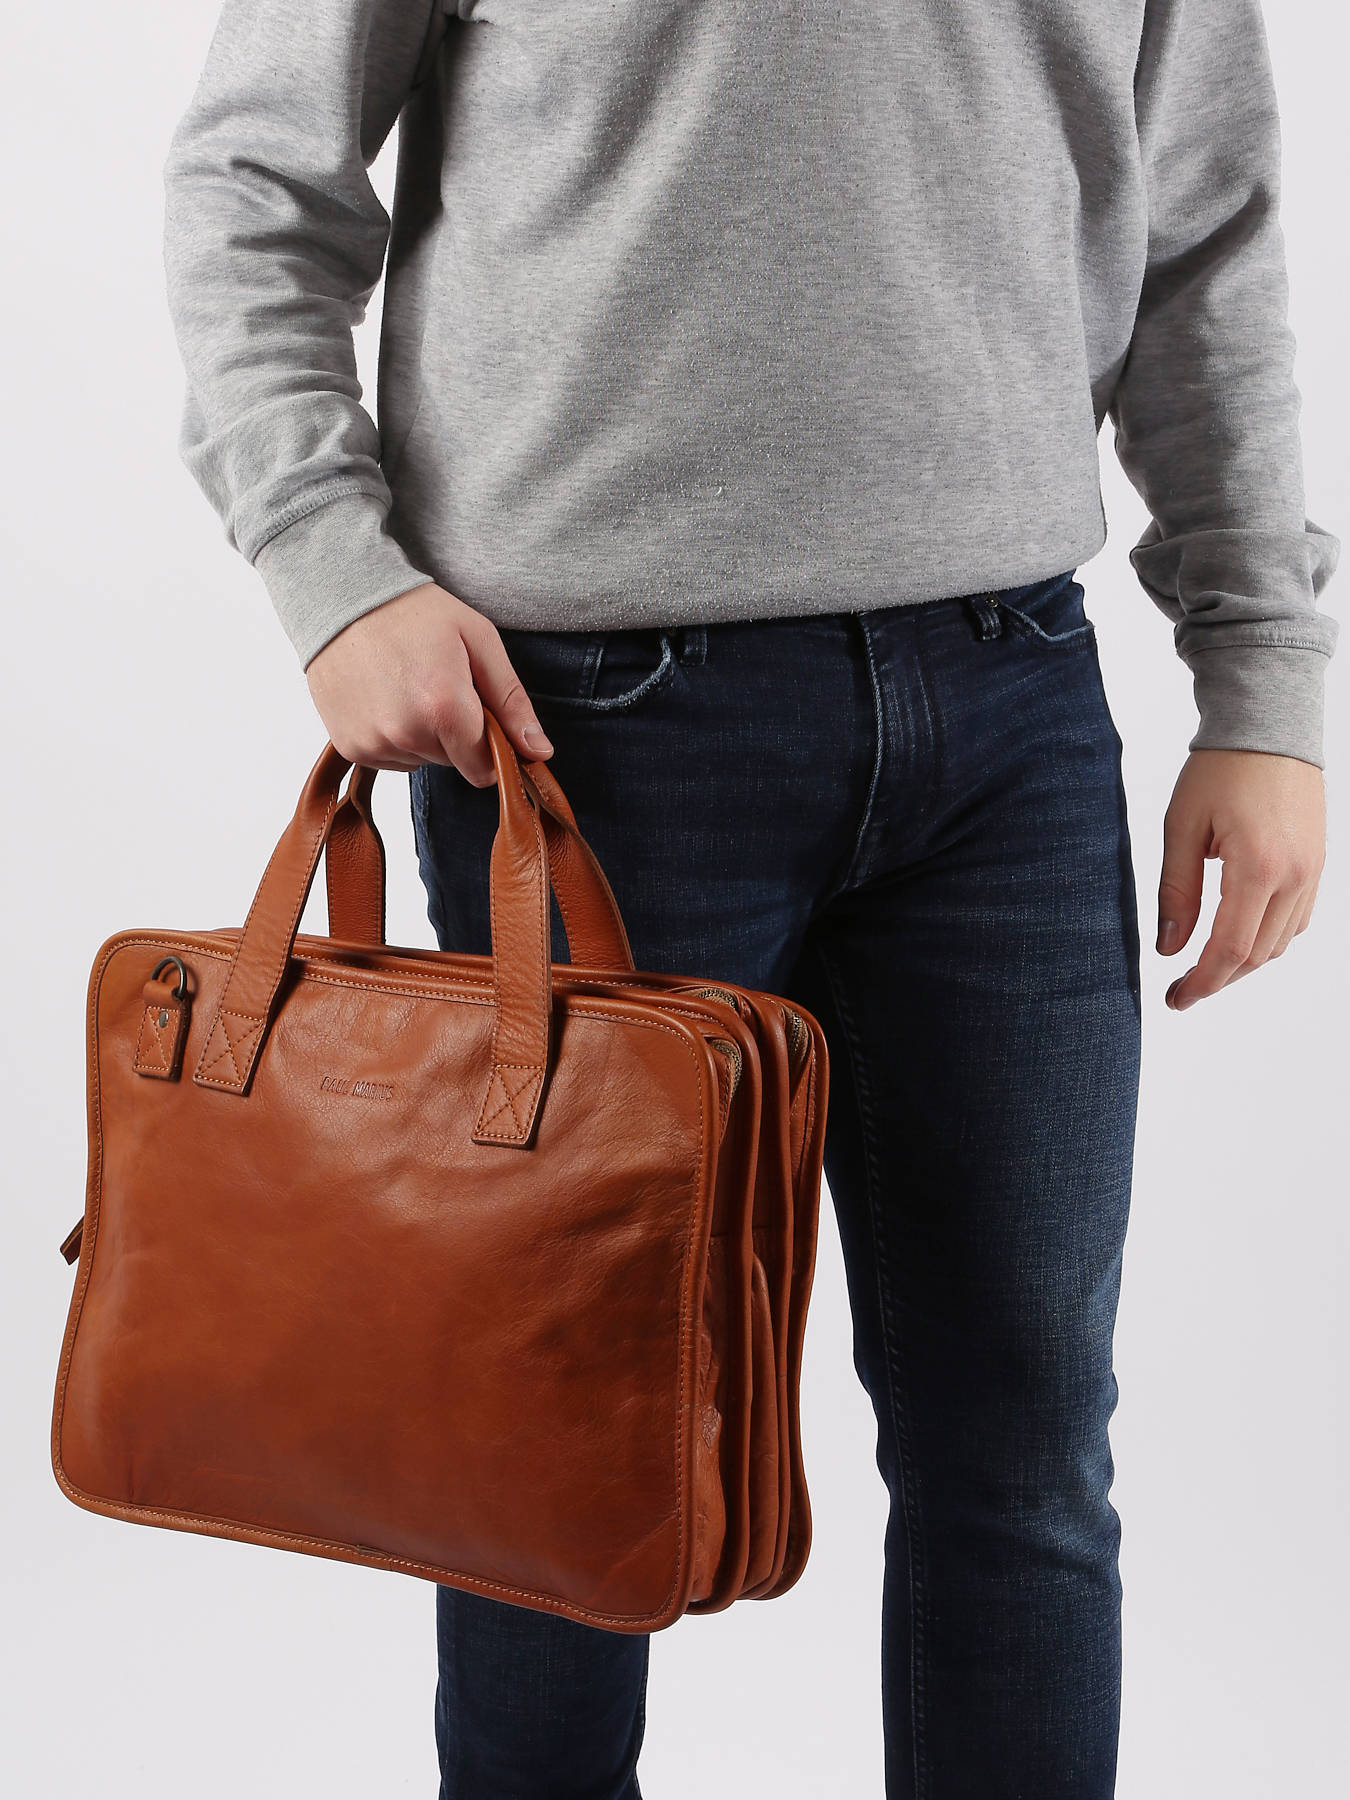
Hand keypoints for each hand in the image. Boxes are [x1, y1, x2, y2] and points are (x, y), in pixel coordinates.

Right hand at [304, 582, 552, 785]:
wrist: (341, 597)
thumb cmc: (414, 612)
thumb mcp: (478, 641)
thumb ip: (512, 701)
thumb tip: (540, 752)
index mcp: (445, 709)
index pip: (485, 769)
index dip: (491, 747)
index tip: (482, 718)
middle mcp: (407, 734)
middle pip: (453, 763)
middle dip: (457, 734)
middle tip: (439, 686)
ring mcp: (374, 743)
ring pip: (421, 761)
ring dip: (424, 736)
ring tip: (408, 688)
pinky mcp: (351, 746)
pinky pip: (390, 758)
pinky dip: (394, 736)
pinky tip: (386, 698)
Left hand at [1156, 748, 1325, 1009]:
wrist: (1270, 725)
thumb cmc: (1220, 769)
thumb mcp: (1181, 827)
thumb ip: (1176, 891)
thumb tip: (1169, 948)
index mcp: (1258, 868)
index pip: (1229, 950)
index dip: (1201, 983)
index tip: (1176, 999)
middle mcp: (1295, 876)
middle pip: (1257, 955)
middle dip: (1218, 980)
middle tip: (1182, 991)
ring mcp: (1313, 871)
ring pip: (1280, 943)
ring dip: (1243, 963)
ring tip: (1204, 967)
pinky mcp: (1318, 864)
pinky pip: (1296, 920)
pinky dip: (1267, 939)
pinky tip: (1238, 936)